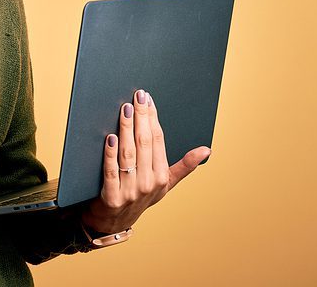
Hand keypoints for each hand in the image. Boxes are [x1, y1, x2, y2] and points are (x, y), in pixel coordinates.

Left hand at [62, 89, 211, 234]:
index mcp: (162, 177)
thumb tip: (207, 150)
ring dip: (126, 129)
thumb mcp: (165, 184)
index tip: (148, 99)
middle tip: (137, 96)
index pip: (158, 141)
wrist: (114, 221)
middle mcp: (148, 184)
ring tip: (125, 109)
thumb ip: (184, 167)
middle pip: (144, 144)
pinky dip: (110, 154)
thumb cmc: (140, 197)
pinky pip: (111, 171)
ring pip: (128, 154)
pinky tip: (110, 136)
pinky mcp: (111, 197)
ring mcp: (129, 191)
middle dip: (141, 117)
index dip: (153, 118)